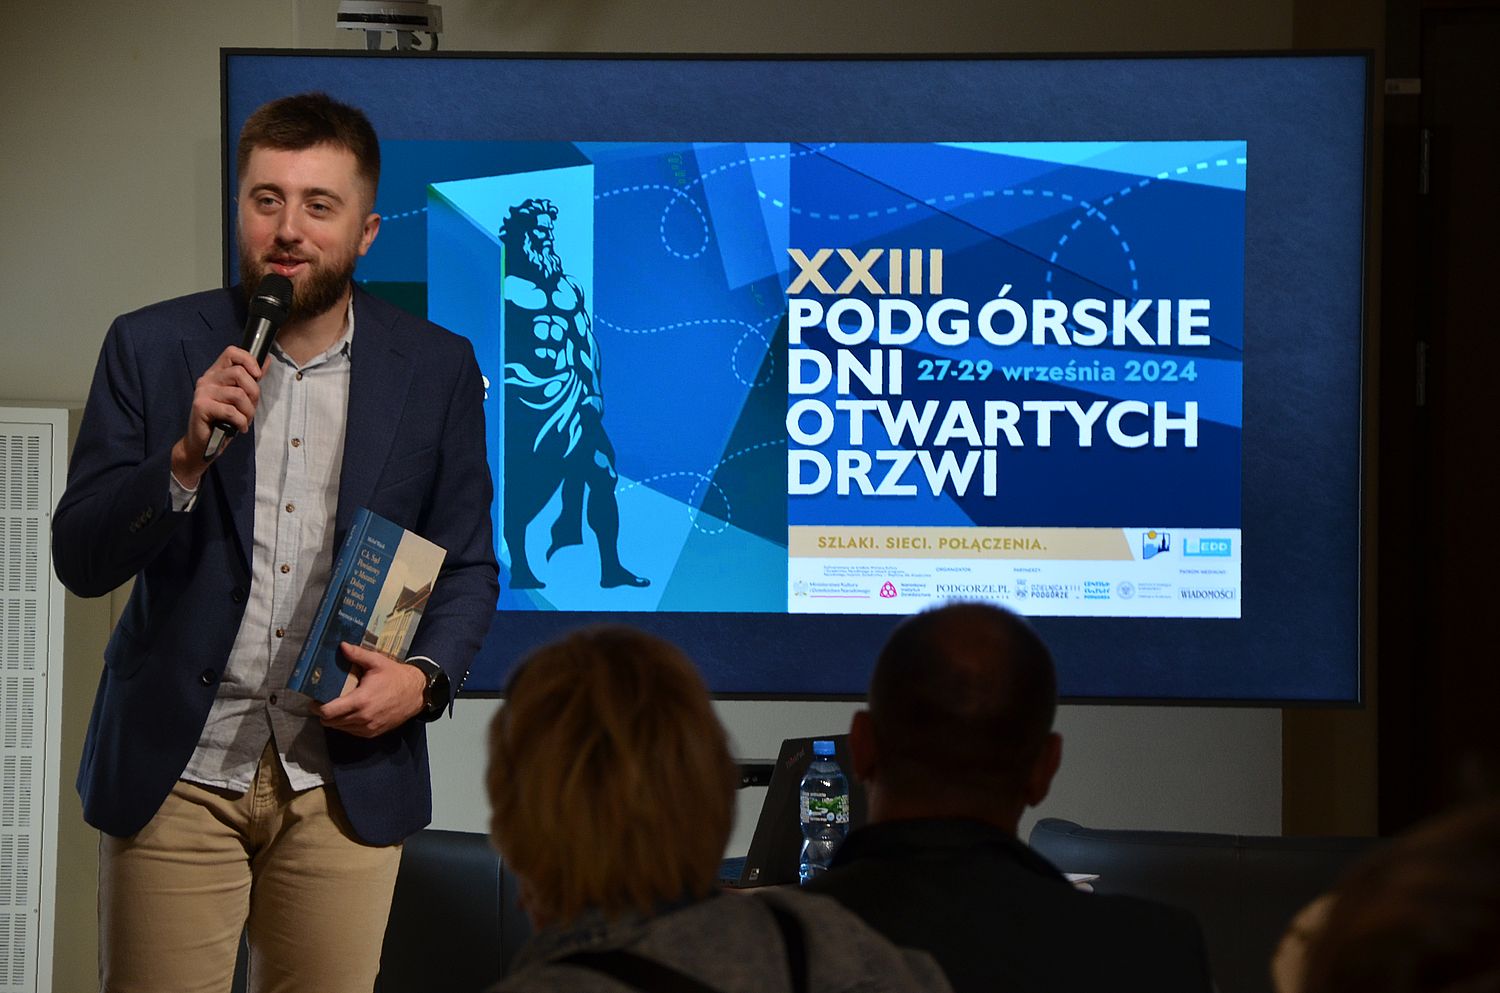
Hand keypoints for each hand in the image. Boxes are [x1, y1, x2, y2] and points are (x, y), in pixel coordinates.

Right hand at [171, 345, 265, 486]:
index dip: (249, 360)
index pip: (232, 352)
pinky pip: (231, 411)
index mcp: (216, 373)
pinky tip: (239, 428)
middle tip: (251, 408)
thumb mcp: (241, 398)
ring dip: (248, 411)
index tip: (258, 375)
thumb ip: (251, 379)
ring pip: (238, 394)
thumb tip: (267, 360)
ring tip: (245, 420)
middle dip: (254, 393)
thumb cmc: (223, 421)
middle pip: (239, 373)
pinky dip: (241, 422)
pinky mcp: (201, 406)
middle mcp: (207, 379)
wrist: (203, 445)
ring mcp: (202, 392)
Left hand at [315, 642, 426, 737]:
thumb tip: (342, 646)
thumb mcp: (377, 662)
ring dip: (335, 720)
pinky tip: (350, 713)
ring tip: (337, 707)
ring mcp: (368, 727)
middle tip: (324, 703)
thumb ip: (357, 654)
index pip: (329, 712)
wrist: (417, 693)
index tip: (314, 701)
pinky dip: (347, 724)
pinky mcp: (373, 733)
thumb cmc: (396, 676)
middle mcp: (363, 717)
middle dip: (324, 714)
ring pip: (340, 728)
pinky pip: (352, 732)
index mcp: (360, 700)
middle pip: (331, 722)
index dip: (317, 708)